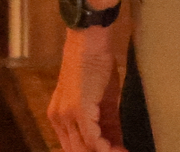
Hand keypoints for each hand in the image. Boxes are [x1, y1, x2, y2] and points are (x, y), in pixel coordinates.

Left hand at [48, 26, 122, 151]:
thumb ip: (104, 121)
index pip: (74, 146)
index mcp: (59, 116)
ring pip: (83, 149)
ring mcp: (66, 116)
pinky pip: (92, 140)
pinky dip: (107, 147)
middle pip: (77, 151)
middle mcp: (58, 119)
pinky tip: (121, 148)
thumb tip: (116, 142)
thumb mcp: (100, 97)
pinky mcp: (78, 111)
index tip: (115, 150)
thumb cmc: (96, 62)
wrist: (89, 39)